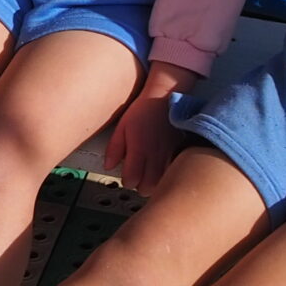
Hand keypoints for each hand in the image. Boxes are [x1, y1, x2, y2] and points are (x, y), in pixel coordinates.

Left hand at [102, 61, 198, 194]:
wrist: (164, 98)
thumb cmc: (142, 111)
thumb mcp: (121, 127)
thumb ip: (114, 149)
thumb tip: (108, 166)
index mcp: (139, 150)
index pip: (132, 180)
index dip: (127, 181)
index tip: (126, 175)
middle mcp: (154, 156)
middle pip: (148, 187)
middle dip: (140, 186)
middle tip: (137, 178)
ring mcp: (168, 155)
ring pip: (162, 182)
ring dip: (154, 183)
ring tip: (148, 175)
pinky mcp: (177, 151)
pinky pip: (172, 172)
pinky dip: (166, 175)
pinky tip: (161, 169)